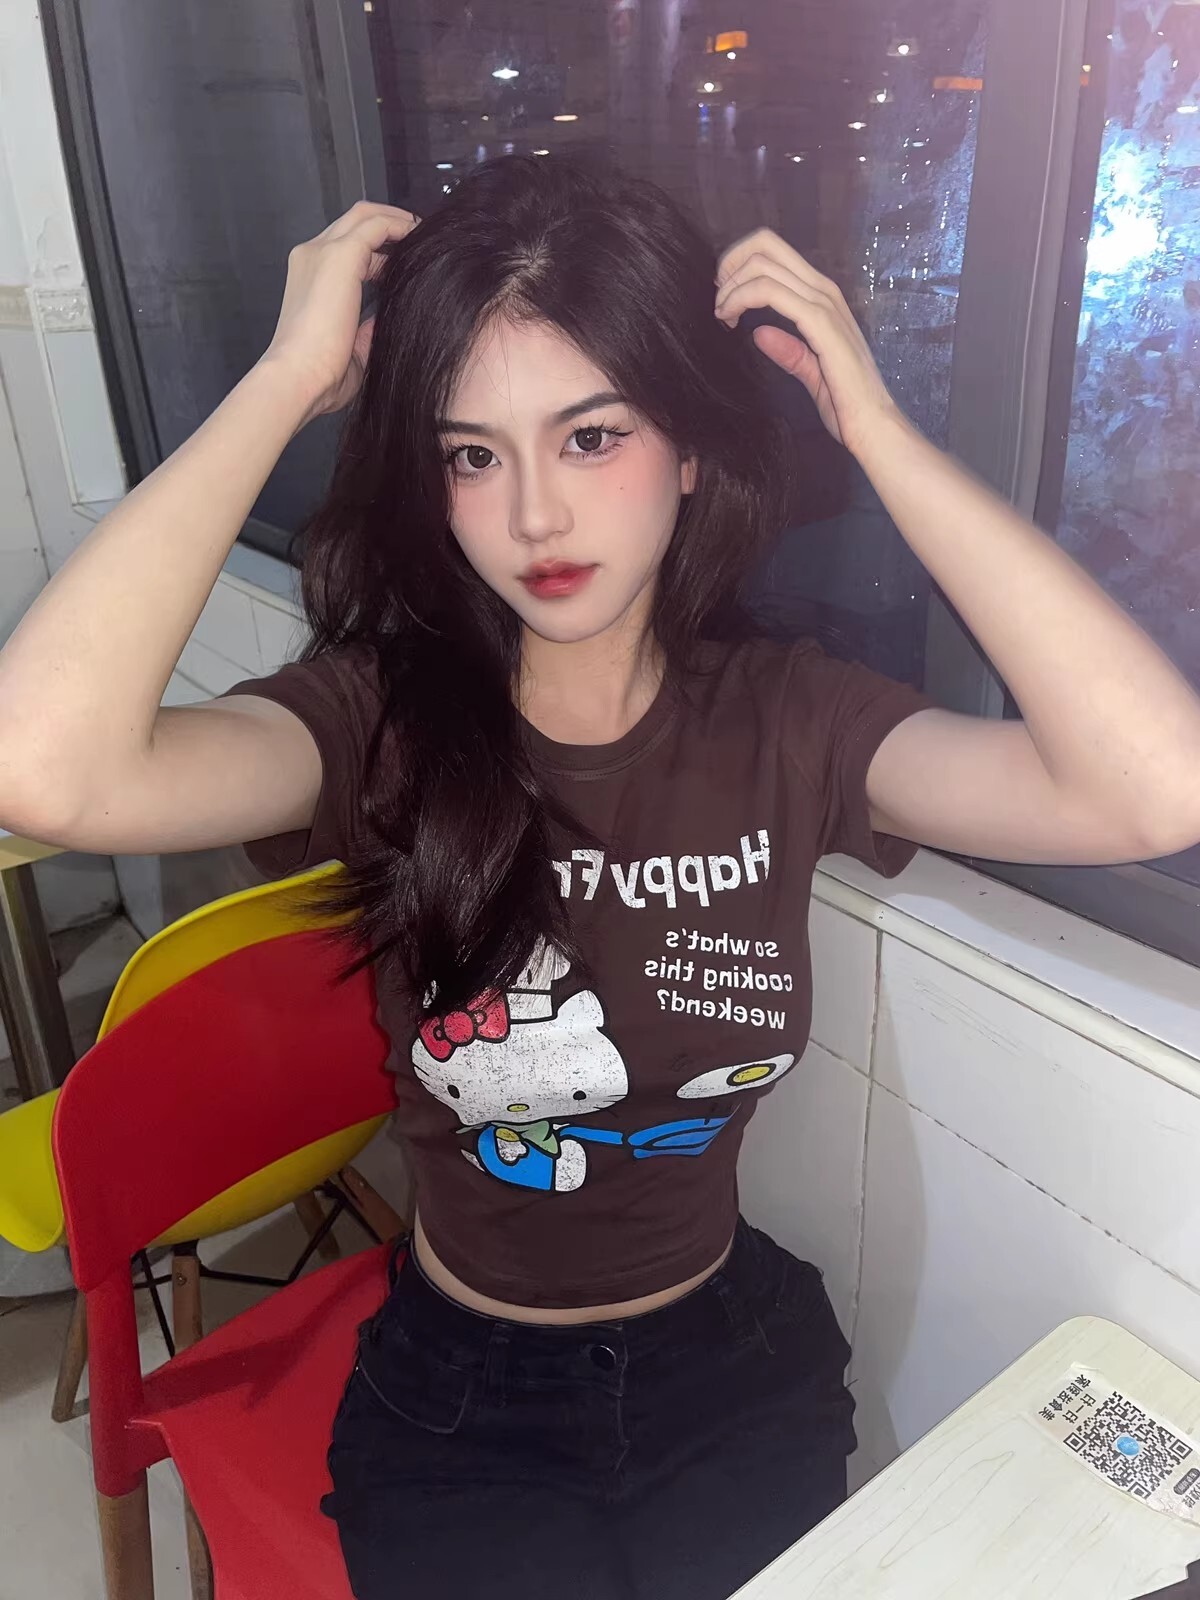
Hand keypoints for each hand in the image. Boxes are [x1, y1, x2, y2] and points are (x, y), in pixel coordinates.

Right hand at [262, 200, 418, 421]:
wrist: (299, 376)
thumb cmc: (319, 374)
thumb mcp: (351, 349)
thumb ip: (367, 331)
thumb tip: (384, 323)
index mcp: (309, 278)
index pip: (344, 247)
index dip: (377, 250)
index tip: (403, 262)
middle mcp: (312, 257)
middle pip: (353, 221)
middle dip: (388, 223)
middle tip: (418, 236)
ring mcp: (323, 252)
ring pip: (365, 216)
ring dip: (397, 220)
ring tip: (423, 234)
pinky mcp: (340, 255)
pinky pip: (377, 225)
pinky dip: (401, 226)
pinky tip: (419, 238)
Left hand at [714, 228, 903, 457]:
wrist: (873, 426)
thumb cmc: (847, 404)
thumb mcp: (811, 372)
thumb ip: (790, 351)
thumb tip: (760, 333)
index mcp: (821, 298)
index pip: (774, 252)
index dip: (739, 265)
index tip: (724, 298)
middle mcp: (823, 291)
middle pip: (765, 245)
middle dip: (730, 266)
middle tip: (717, 301)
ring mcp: (824, 304)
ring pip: (763, 266)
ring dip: (731, 287)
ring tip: (721, 315)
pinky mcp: (820, 323)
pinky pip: (771, 292)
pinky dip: (741, 299)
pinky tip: (730, 320)